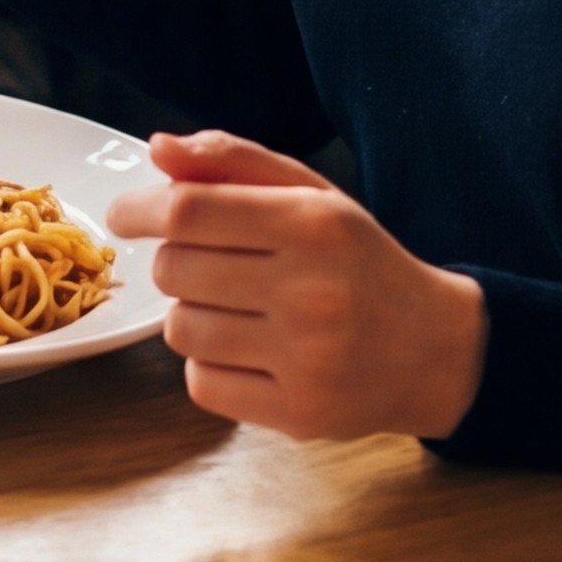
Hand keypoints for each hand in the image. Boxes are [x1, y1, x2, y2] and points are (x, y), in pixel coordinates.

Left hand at [112, 133, 485, 441]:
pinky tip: (250, 352)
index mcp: (314, 225)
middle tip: (212, 265)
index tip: (125, 216)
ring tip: (237, 309)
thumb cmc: (358, 261)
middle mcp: (312, 291)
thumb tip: (158, 148)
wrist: (436, 350)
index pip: (189, 211)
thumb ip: (232, 161)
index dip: (139, 210)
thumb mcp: (311, 195)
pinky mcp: (300, 413)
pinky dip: (210, 366)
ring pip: (180, 330)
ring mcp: (307, 359)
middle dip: (176, 262)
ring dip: (191, 314)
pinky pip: (200, 384)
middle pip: (174, 270)